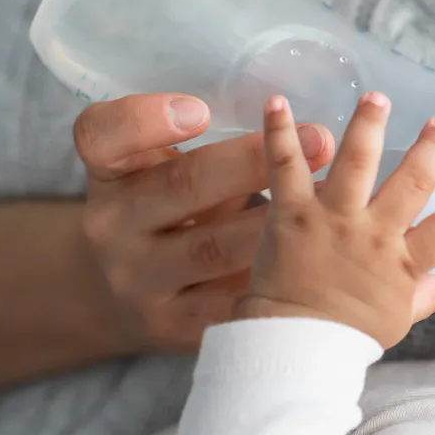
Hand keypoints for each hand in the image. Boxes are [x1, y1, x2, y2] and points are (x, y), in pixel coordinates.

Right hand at [75, 94, 334, 352]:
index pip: (101, 136)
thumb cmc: (165, 214)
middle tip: (319, 140)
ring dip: (279, 221)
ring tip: (334, 198)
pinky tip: (321, 260)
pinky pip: (234, 298)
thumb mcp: (161, 173)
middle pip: (180, 186)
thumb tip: (311, 139)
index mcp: (108, 174)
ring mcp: (140, 281)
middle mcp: (111, 227)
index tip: (199, 110)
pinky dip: (279, 276)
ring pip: (214, 248)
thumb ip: (215, 151)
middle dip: (253, 162)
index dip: (147, 120)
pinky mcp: (175, 324)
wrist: (128, 298)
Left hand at [236, 93, 434, 347]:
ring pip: (357, 163)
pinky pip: (286, 167)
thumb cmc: (346, 336)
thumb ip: (433, 294)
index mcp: (402, 263)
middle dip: (430, 151)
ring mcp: (333, 221)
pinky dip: (280, 133)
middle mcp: (374, 235)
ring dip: (368, 126)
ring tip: (376, 98)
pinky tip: (278, 102)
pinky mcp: (292, 214)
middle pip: (411, 185)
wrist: (294, 346)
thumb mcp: (399, 318)